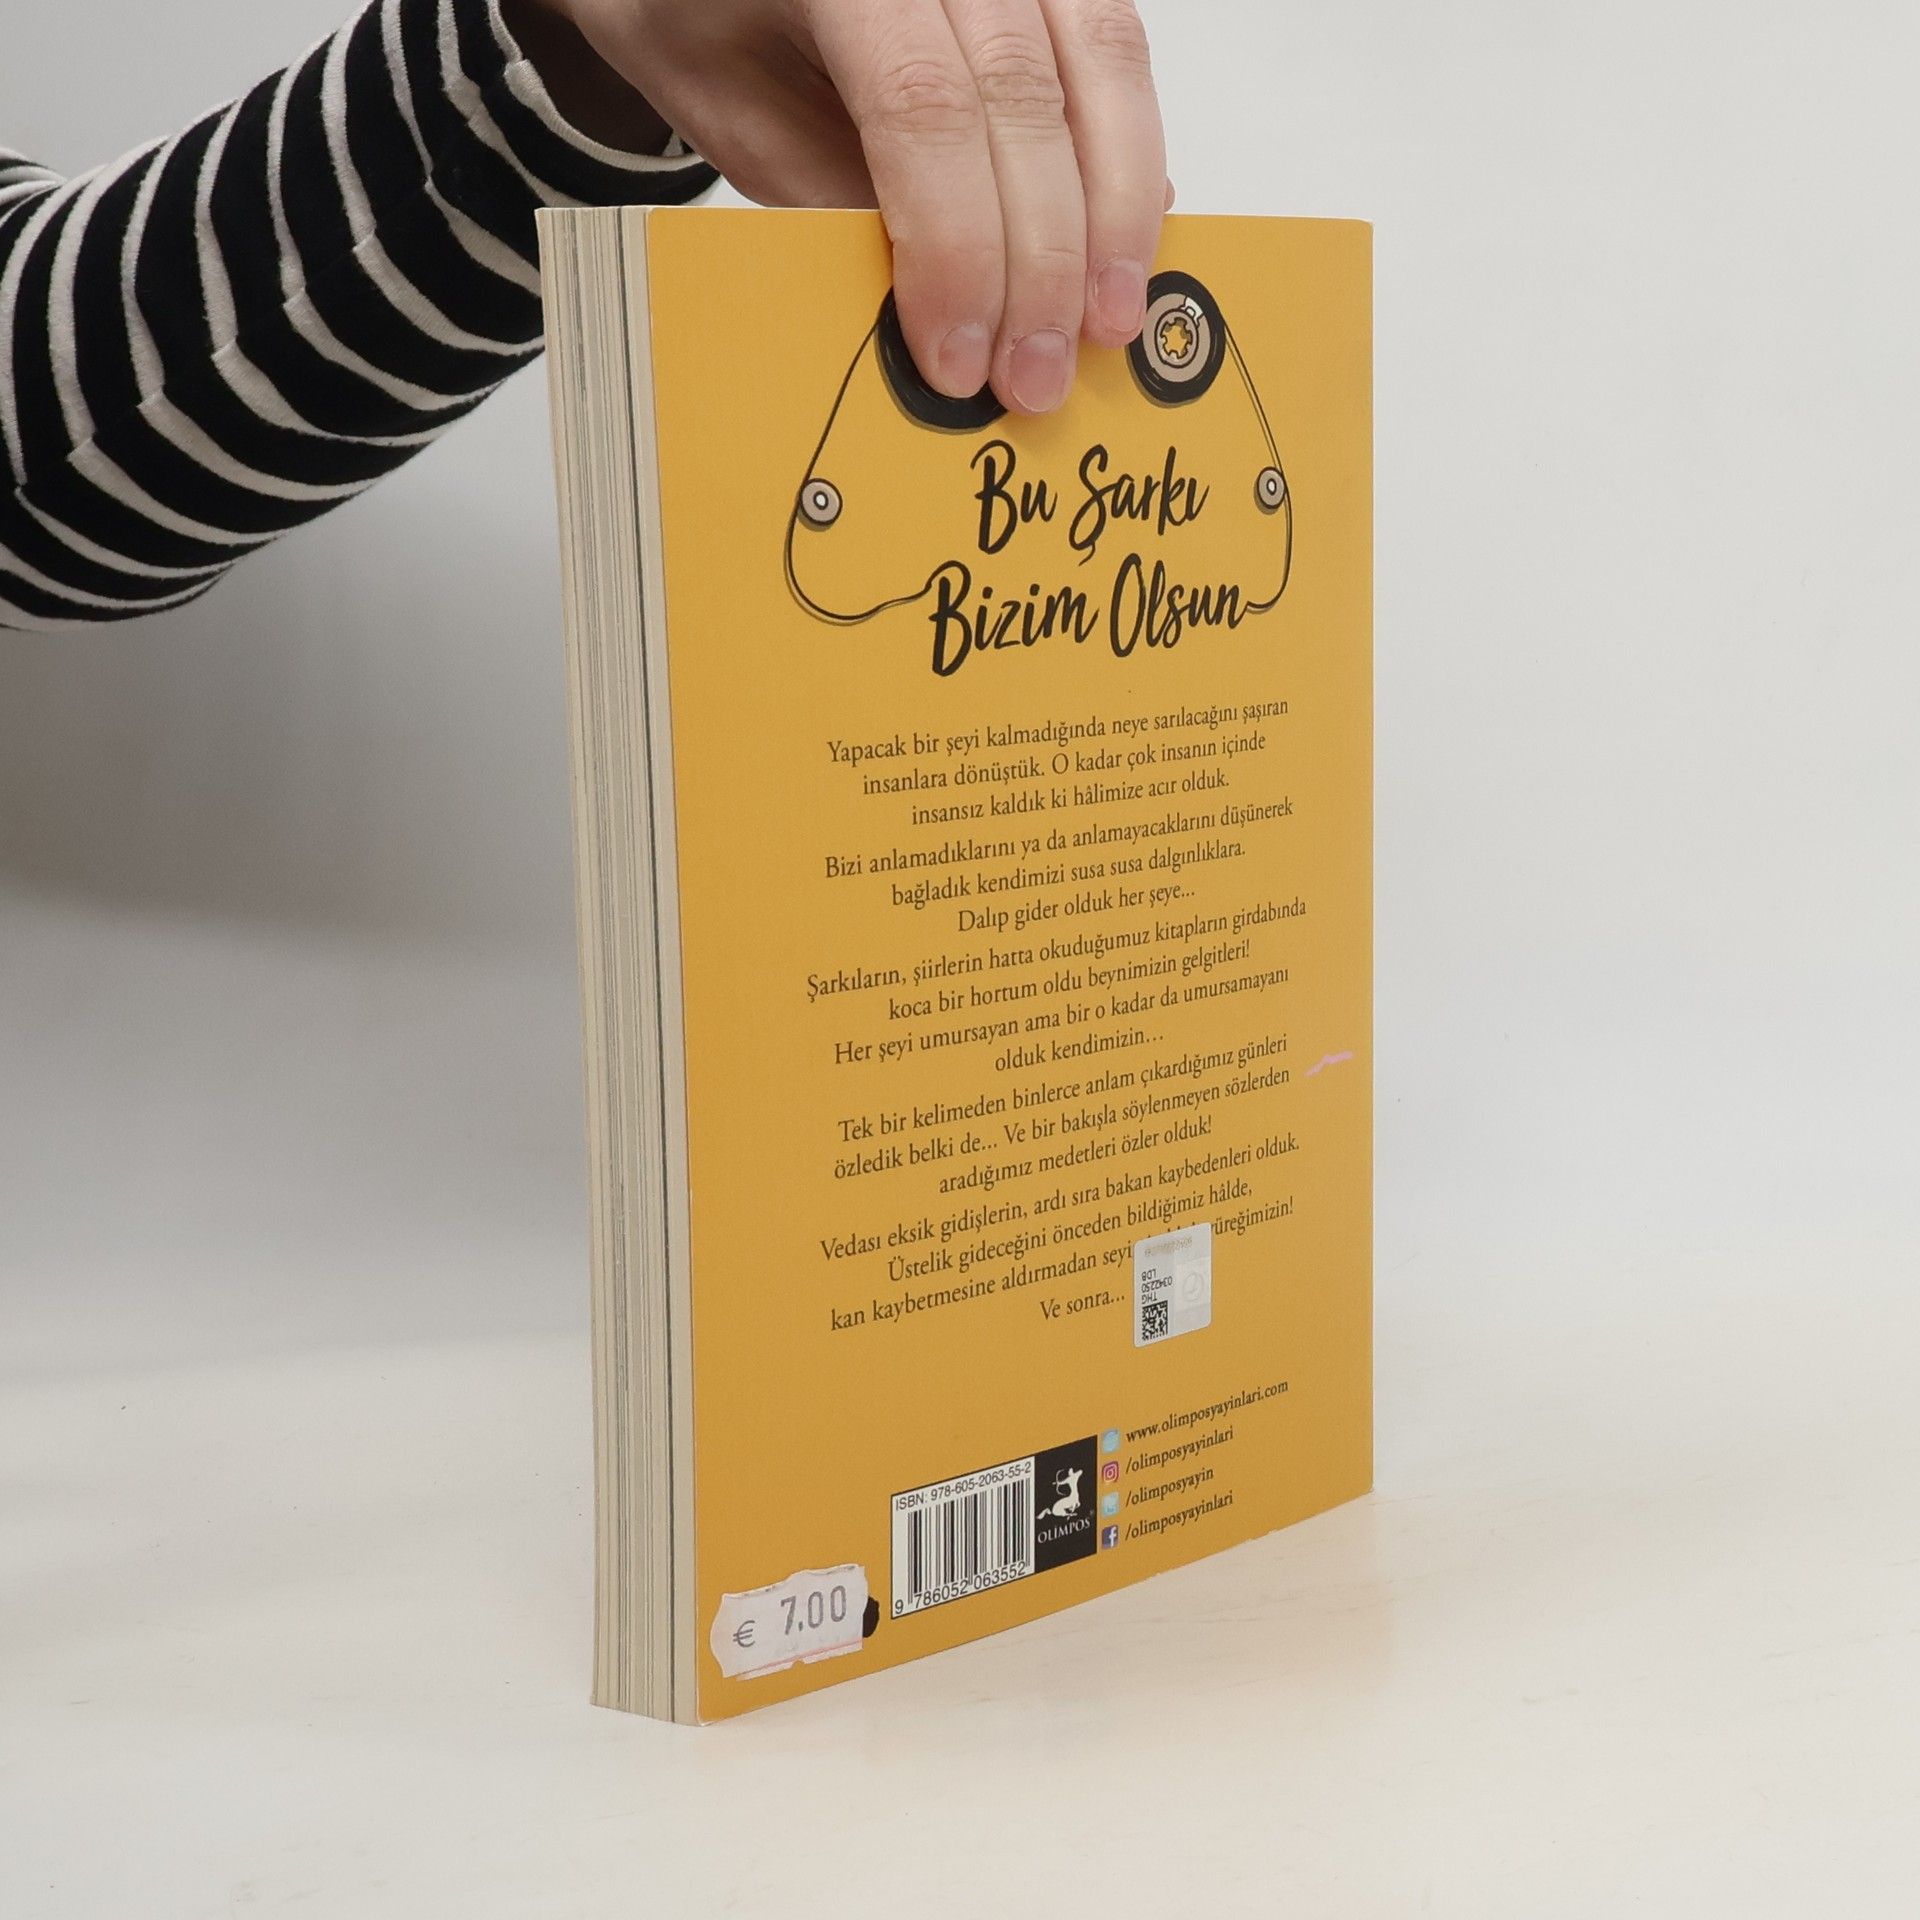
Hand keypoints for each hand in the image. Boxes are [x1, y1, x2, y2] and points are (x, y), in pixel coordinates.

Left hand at [510, 0, 1168, 415]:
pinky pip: (1116, 52)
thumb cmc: (706, 16)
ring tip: (1106, 321)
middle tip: (1039, 375)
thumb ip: (836, 204)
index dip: (956, 248)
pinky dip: (1130, 159)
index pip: (921, 107)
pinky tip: (1123, 245)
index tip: (961, 358)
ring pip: (1103, 64)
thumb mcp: (738, 122)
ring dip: (1116, 211)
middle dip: (1044, 260)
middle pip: (1024, 98)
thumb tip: (941, 317)